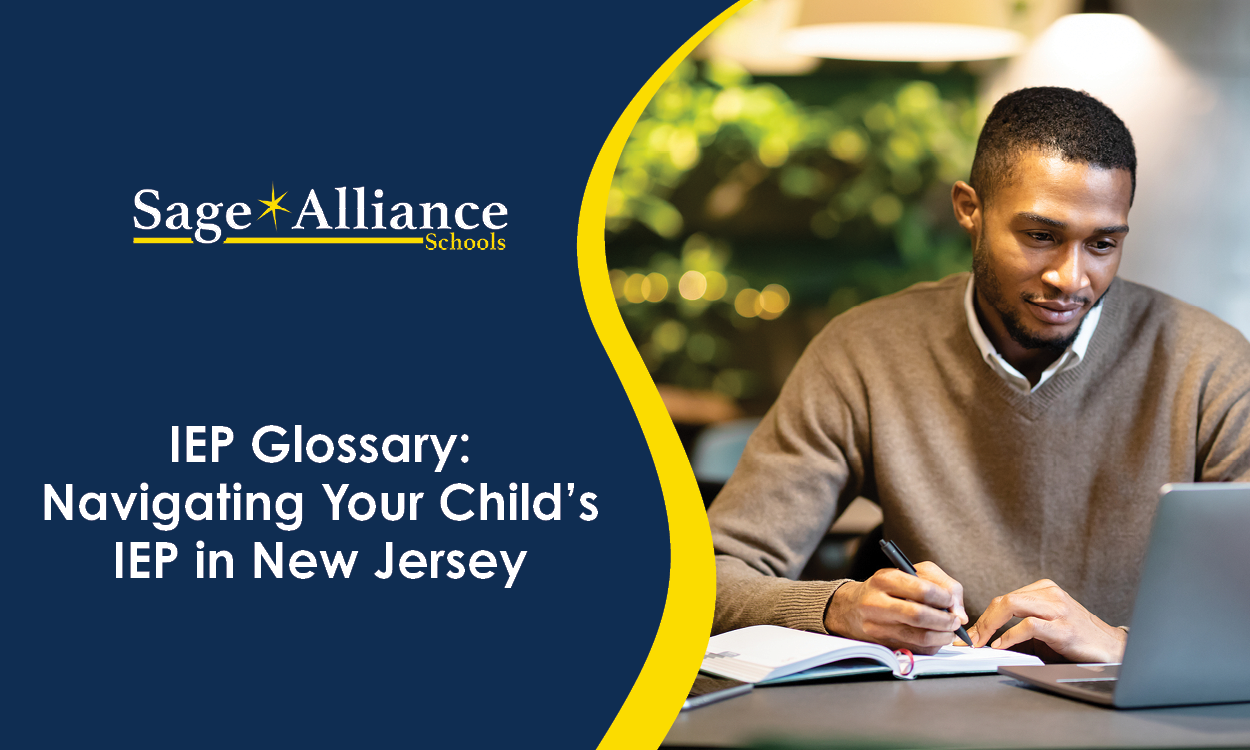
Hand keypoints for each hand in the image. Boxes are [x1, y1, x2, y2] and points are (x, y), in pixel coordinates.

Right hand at [825, 562, 967, 654]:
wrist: (851, 608)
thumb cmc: (885, 589)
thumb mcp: (908, 573)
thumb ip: (940, 584)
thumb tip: (958, 613)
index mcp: (884, 579)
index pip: (922, 589)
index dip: (944, 598)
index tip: (952, 601)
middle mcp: (876, 603)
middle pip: (919, 616)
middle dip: (945, 620)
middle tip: (956, 621)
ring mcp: (876, 627)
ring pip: (919, 637)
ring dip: (942, 636)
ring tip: (949, 631)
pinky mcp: (881, 644)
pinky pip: (915, 649)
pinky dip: (932, 646)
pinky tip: (936, 639)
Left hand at [968, 579, 1126, 662]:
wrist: (1112, 649)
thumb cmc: (1076, 639)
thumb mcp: (1044, 628)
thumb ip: (1019, 627)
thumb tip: (986, 639)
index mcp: (1044, 589)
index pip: (1004, 598)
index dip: (984, 616)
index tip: (971, 633)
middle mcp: (1050, 594)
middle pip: (1004, 600)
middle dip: (983, 621)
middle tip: (971, 639)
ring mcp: (1057, 609)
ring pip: (1012, 605)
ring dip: (990, 625)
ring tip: (981, 641)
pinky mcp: (1063, 627)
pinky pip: (1029, 625)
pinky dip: (1010, 636)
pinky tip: (1001, 645)